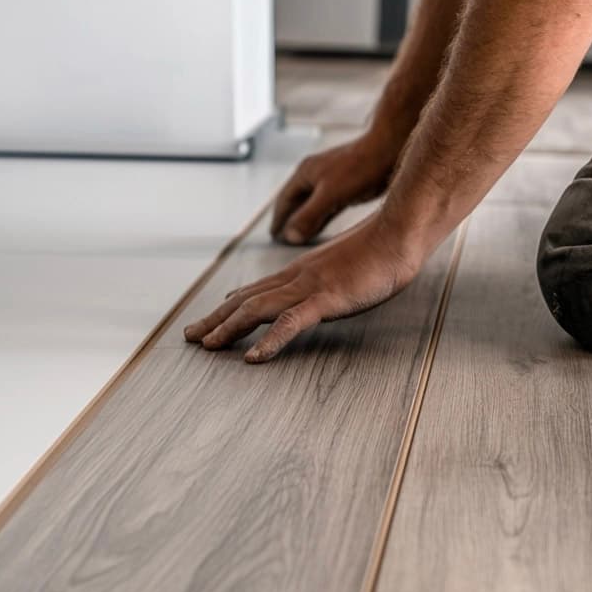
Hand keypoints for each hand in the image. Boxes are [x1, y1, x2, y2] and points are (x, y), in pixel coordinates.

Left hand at [183, 213, 420, 362]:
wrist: (399, 233)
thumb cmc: (383, 247)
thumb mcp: (351, 264)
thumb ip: (333, 276)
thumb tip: (328, 284)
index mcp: (303, 270)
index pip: (258, 289)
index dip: (231, 305)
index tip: (214, 317)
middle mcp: (298, 277)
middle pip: (247, 300)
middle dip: (217, 319)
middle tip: (193, 336)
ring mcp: (309, 287)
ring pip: (257, 309)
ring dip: (229, 328)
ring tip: (208, 346)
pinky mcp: (325, 299)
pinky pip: (290, 323)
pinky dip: (269, 342)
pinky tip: (253, 357)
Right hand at [270, 131, 398, 244]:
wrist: (389, 149)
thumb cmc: (360, 168)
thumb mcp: (330, 195)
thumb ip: (309, 216)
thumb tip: (290, 235)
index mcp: (306, 173)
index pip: (285, 200)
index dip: (279, 219)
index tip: (274, 235)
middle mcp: (316, 174)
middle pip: (296, 201)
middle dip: (289, 219)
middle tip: (283, 237)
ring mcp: (332, 178)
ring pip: (312, 202)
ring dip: (306, 218)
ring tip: (300, 234)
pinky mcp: (348, 184)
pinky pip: (328, 203)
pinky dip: (322, 215)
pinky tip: (324, 223)